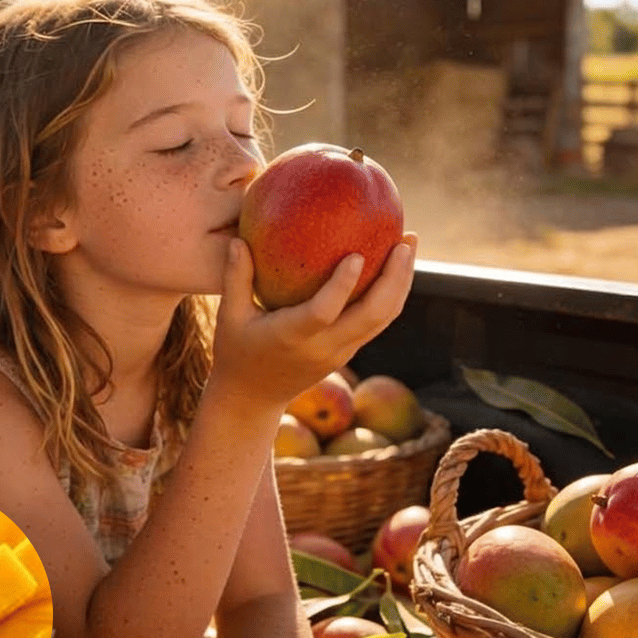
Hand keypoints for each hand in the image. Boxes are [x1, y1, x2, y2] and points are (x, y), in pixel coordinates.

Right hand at [210, 233, 416, 411]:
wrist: (253, 398)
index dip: (342, 286)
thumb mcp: (228, 317)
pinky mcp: (347, 352)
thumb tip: (237, 239)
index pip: (324, 313)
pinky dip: (391, 294)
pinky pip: (377, 322)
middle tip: (405, 241)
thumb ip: (235, 278)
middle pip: (372, 316)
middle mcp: (323, 347)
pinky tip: (394, 266)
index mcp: (291, 337)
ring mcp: (340, 352)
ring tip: (409, 245)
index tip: (357, 255)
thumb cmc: (236, 352)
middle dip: (394, 277)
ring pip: (383, 319)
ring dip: (401, 283)